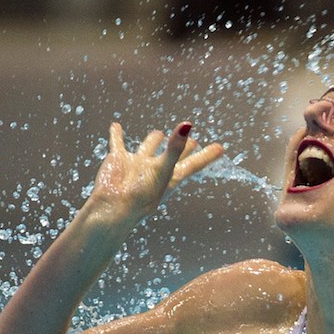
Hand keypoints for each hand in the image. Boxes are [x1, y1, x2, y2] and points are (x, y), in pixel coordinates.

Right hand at [91, 122, 223, 221]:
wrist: (113, 208)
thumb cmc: (142, 195)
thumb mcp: (162, 170)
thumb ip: (175, 149)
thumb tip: (188, 125)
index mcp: (170, 176)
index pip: (194, 163)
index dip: (207, 156)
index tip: (221, 148)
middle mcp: (155, 170)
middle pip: (174, 155)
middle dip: (183, 148)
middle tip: (194, 140)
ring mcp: (137, 165)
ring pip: (147, 149)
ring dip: (153, 141)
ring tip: (159, 133)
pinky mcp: (118, 160)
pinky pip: (118, 143)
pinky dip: (117, 135)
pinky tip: (116, 126)